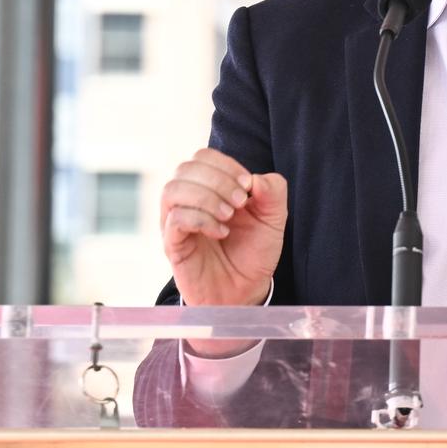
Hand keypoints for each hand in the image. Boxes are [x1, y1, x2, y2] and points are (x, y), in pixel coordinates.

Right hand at [161, 148, 286, 309]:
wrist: (245, 290)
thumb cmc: (253, 252)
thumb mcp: (273, 219)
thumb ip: (272, 192)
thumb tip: (256, 177)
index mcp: (208, 188)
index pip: (202, 157)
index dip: (225, 164)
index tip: (248, 186)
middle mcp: (187, 201)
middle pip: (185, 168)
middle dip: (218, 180)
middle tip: (241, 202)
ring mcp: (176, 222)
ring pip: (173, 190)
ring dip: (206, 197)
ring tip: (229, 216)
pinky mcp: (173, 244)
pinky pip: (175, 219)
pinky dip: (201, 220)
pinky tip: (221, 232)